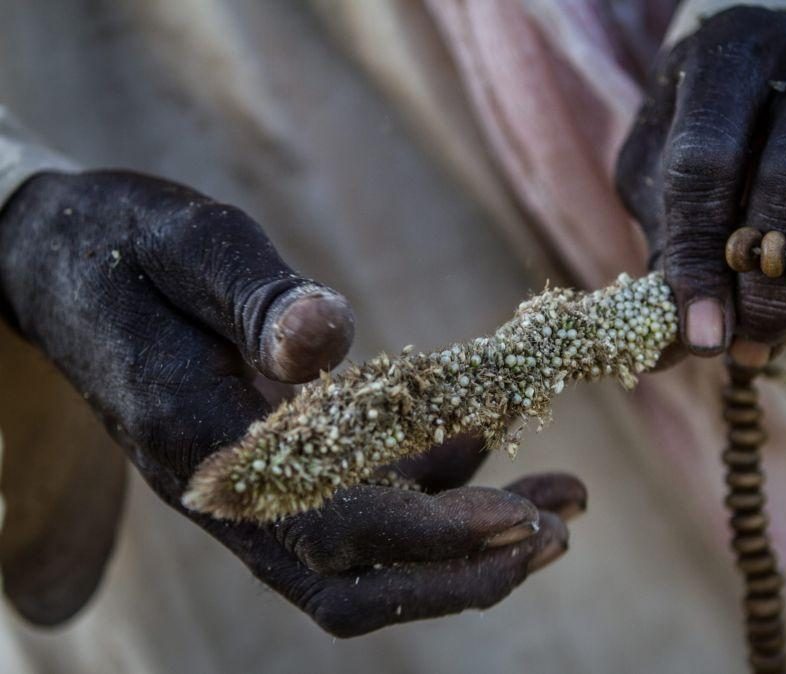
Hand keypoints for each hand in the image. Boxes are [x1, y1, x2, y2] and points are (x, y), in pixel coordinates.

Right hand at [0, 170, 581, 634]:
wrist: (57, 267)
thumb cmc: (120, 246)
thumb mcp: (185, 243)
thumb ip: (254, 292)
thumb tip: (327, 336)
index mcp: (200, 441)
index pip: (331, 524)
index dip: (432, 534)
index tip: (523, 521)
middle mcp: (229, 491)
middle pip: (355, 579)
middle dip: (463, 571)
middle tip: (558, 535)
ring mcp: (251, 487)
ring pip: (365, 557)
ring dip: (464, 543)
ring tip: (563, 501)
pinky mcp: (274, 464)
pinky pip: (359, 502)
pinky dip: (433, 487)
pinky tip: (491, 441)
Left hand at [616, 7, 785, 362]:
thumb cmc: (708, 132)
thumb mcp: (662, 168)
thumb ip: (667, 243)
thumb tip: (675, 345)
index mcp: (731, 55)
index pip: (708, 159)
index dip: (701, 258)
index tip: (701, 335)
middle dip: (772, 287)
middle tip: (749, 348)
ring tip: (782, 336)